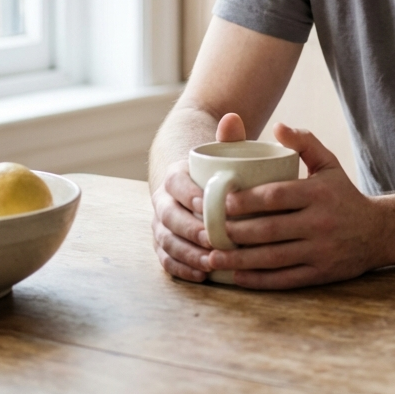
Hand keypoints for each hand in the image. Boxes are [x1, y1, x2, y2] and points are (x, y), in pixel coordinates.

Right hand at [151, 112, 246, 281]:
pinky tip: (200, 275)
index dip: (189, 194)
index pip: (176, 183)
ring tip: (210, 262)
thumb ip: (228, 137)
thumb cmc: (217, 169)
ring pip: (166, 241)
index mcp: (175, 176)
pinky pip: (166, 259)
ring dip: (186, 253)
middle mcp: (163, 201)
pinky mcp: (165, 245)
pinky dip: (181, 268)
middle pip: (168, 217)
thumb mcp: (222, 152)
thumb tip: (233, 117)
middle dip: (189, 230)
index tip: (207, 204)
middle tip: (212, 238)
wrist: (197, 184)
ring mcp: (162, 225)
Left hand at [206, 123, 382, 289]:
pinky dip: (258, 280)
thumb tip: (277, 127)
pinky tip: (236, 276)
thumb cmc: (343, 193)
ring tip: (213, 258)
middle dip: (235, 232)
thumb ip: (304, 142)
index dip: (247, 200)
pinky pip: (284, 279)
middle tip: (209, 231)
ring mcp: (321, 251)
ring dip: (239, 260)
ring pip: (273, 258)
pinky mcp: (321, 274)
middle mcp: (320, 223)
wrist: (377, 232)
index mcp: (318, 193)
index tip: (223, 202)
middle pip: (269, 229)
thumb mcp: (329, 164)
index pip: (276, 196)